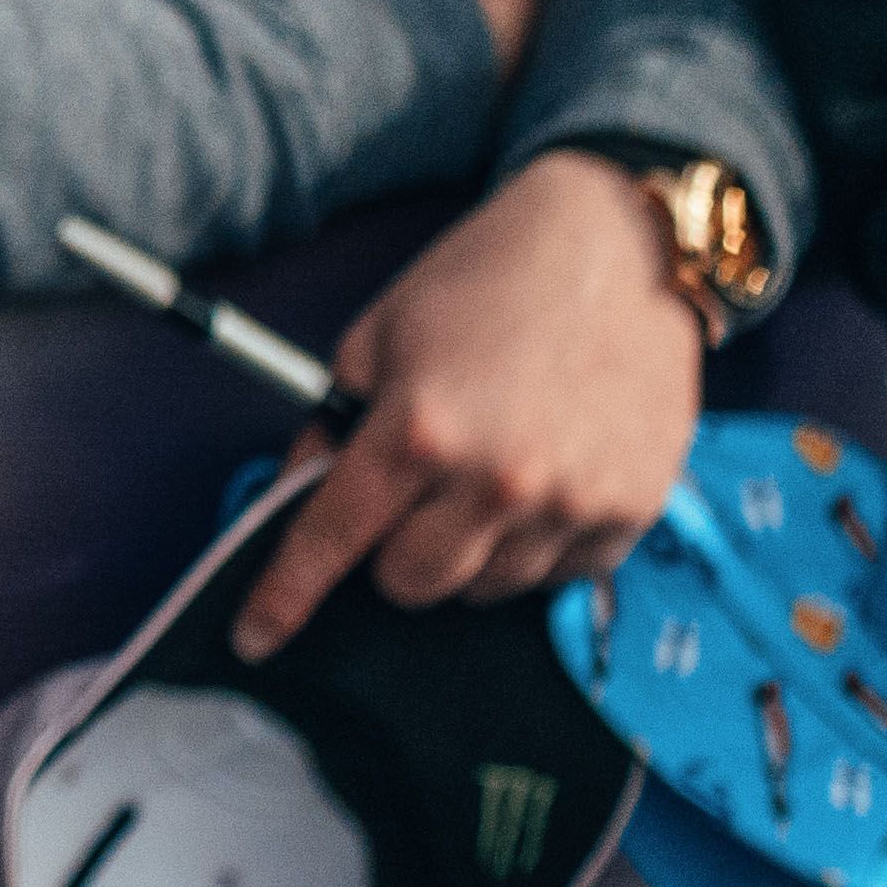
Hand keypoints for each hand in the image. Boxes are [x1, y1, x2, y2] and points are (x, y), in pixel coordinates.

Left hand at [231, 155, 706, 656]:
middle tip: (408, 497)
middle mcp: (494, 481)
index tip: (256, 637)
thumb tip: (303, 492)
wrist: (619, 248)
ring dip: (466, 552)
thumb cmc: (487, 279)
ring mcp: (568, 504)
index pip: (331, 539)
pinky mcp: (630, 513)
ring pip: (484, 589)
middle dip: (391, 551)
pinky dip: (535, 550)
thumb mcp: (378, 336)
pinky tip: (540, 485)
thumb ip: (335, 422)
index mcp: (416, 431)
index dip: (285, 595)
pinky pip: (559, 578)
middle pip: (411, 584)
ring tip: (484, 475)